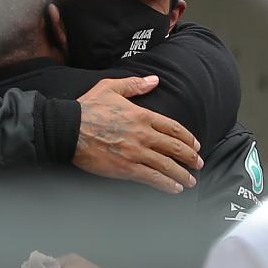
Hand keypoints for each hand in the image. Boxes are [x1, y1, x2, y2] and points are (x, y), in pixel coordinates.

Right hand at [74, 76, 202, 193]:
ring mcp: (136, 152)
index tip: (195, 145)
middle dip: (190, 158)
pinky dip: (166, 183)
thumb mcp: (111, 88)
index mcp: (141, 115)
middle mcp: (143, 134)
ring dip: (182, 174)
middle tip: (198, 164)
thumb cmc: (87, 108)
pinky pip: (152, 177)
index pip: (173, 127)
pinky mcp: (126, 168)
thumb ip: (135, 84)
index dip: (188, 138)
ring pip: (167, 165)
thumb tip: (154, 80)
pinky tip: (174, 187)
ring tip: (190, 180)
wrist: (69, 128)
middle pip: (175, 147)